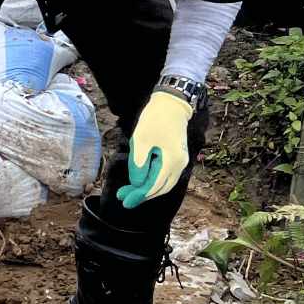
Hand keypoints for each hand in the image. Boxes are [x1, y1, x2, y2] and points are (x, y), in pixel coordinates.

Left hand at [120, 89, 191, 207]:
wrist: (171, 104)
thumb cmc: (155, 120)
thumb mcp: (141, 141)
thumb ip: (138, 164)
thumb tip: (136, 184)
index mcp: (172, 161)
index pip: (154, 185)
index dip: (138, 195)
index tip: (122, 200)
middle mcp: (180, 165)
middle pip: (161, 188)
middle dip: (141, 195)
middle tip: (123, 198)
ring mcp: (181, 162)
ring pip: (164, 184)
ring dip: (147, 190)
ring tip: (129, 192)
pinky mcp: (177, 158)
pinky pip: (166, 176)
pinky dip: (153, 182)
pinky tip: (141, 182)